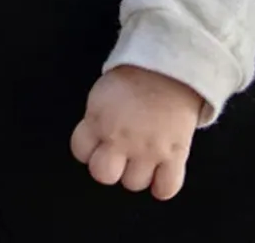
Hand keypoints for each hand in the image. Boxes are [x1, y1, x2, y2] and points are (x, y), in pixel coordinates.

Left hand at [69, 65, 202, 199]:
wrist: (172, 65)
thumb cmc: (136, 74)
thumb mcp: (104, 92)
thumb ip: (97, 118)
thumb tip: (97, 137)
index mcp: (98, 119)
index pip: (80, 151)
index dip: (89, 148)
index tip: (99, 142)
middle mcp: (120, 139)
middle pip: (103, 175)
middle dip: (110, 167)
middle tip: (121, 154)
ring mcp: (147, 149)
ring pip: (134, 183)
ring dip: (138, 173)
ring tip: (145, 156)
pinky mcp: (174, 155)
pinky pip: (166, 188)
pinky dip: (163, 186)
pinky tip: (162, 172)